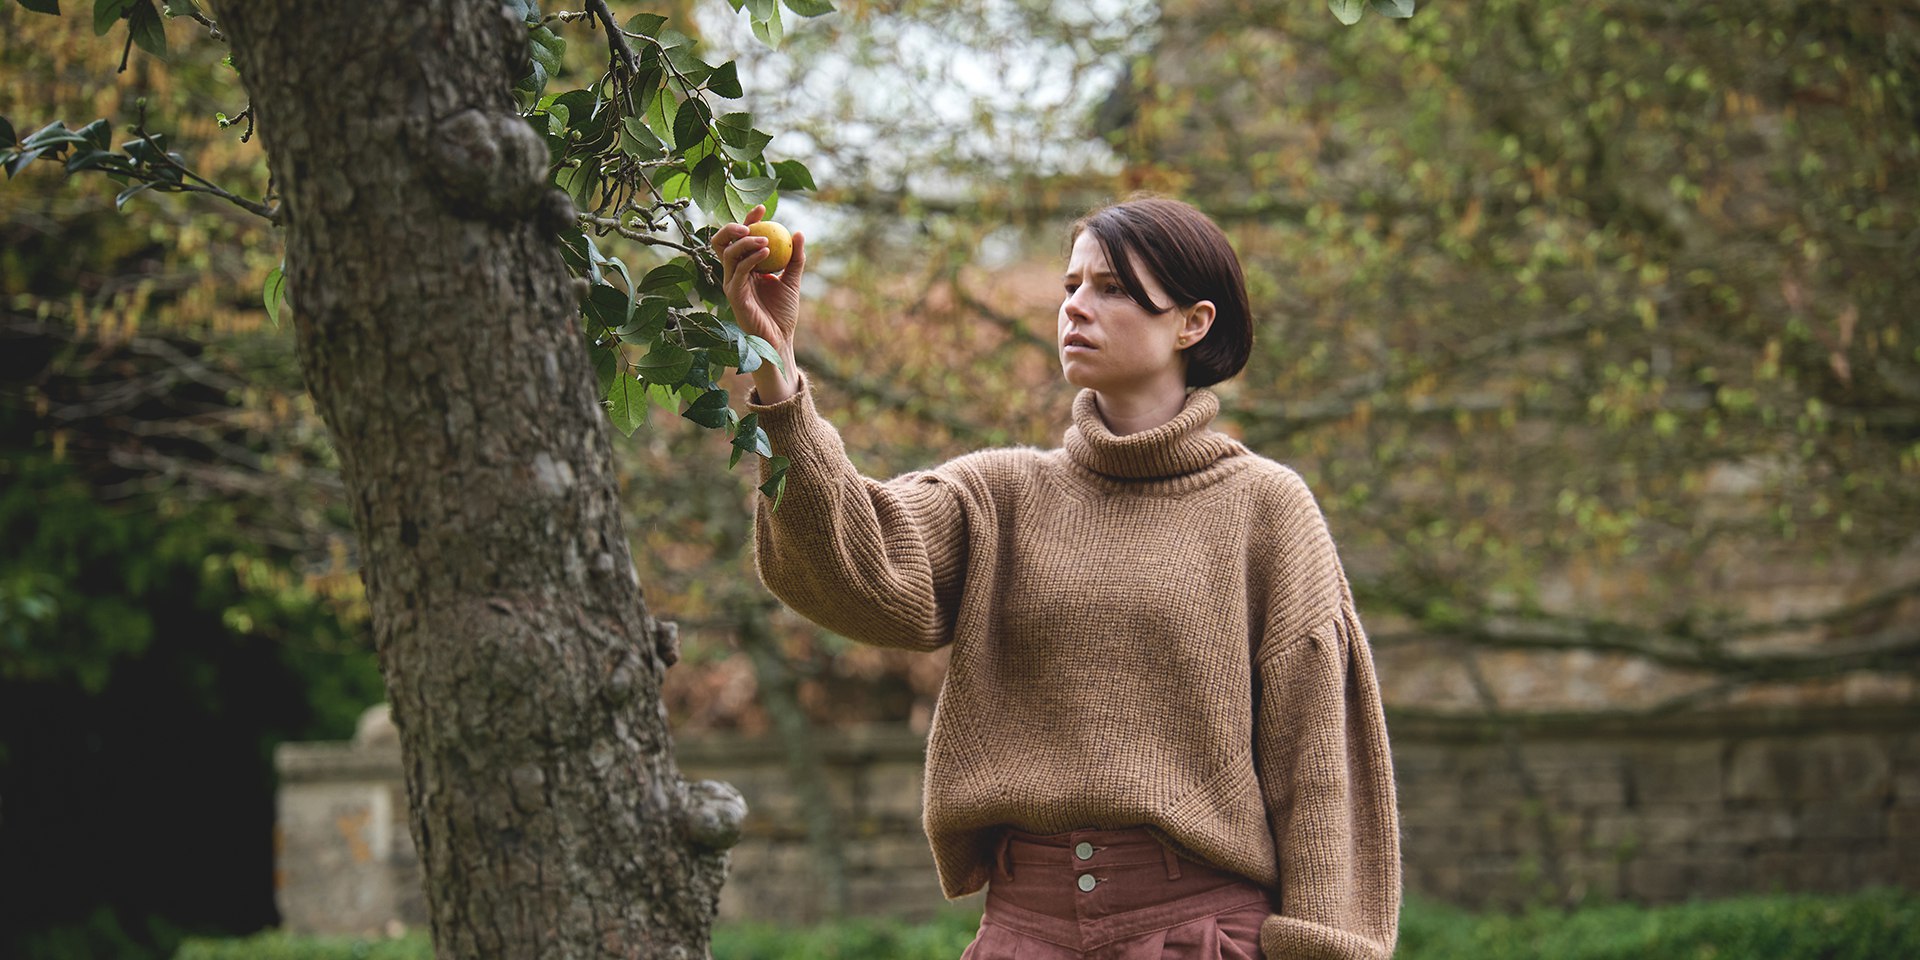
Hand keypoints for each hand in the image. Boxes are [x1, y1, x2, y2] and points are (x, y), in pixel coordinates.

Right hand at [711, 205, 803, 398]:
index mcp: (745, 268)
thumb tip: (799, 233)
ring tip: (766, 240)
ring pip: (728, 253)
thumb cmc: (783, 313)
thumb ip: (795, 258)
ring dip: (746, 242)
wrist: (780, 340)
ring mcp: (731, 284)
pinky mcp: (733, 296)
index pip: (740, 239)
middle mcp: (734, 273)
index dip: (748, 221)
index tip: (762, 209)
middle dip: (732, 227)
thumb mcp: (792, 281)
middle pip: (722, 242)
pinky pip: (738, 271)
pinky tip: (767, 252)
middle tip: (752, 223)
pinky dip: (751, 258)